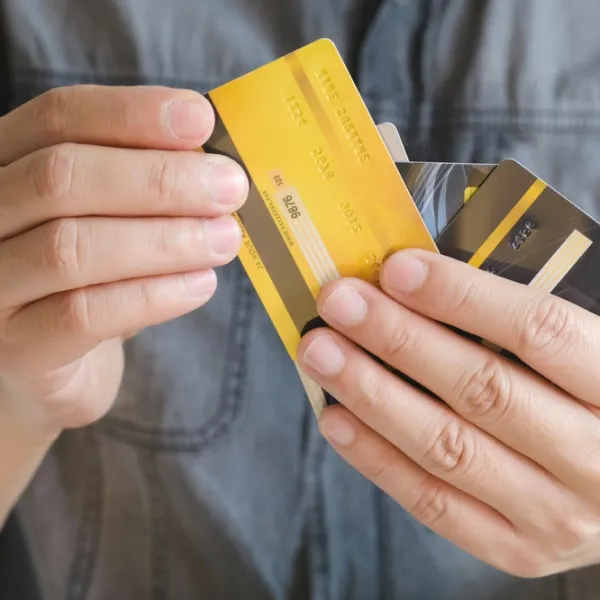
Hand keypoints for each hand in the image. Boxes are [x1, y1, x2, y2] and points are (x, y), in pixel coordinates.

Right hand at [0, 86, 247, 434]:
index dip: (133, 114)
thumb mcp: (107, 221)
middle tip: (230, 189)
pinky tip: (201, 285)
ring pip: (73, 248)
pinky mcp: (17, 349)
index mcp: (5, 165)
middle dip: (160, 180)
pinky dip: (154, 295)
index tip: (201, 120)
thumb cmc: (86, 282)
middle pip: (62, 178)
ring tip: (224, 239)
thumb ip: (143, 188)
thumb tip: (216, 165)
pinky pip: (86, 315)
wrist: (43, 367)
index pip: (59, 118)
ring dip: (166, 240)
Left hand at [299, 249, 599, 577]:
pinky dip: (377, 457)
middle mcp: (595, 459)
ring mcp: (555, 514)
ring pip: (447, 447)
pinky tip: (337, 417)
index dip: (461, 297)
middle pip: (481, 388)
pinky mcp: (516, 549)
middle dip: (397, 339)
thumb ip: (525, 322)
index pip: (538, 330)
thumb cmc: (594, 401)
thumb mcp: (587, 352)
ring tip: (322, 354)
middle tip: (340, 304)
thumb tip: (422, 280)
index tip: (397, 269)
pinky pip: (433, 503)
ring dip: (373, 394)